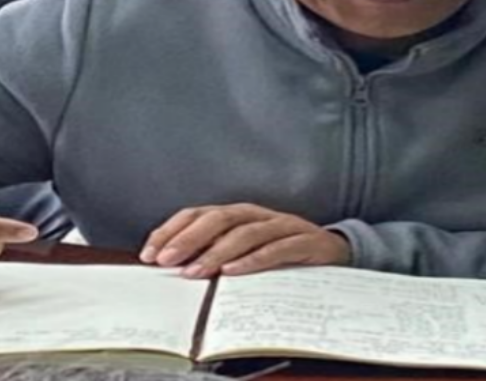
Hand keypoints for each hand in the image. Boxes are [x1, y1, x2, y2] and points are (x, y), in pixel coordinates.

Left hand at [139, 203, 350, 278]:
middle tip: (167, 260)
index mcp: (237, 214)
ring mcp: (281, 225)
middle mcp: (257, 214)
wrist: (335, 251)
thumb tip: (174, 267)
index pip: (198, 213)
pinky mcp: (303, 241)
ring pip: (244, 233)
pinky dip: (253, 260)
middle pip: (218, 218)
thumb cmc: (282, 252)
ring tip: (195, 271)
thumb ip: (215, 252)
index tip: (150, 253)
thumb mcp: (244, 250)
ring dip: (216, 252)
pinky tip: (233, 272)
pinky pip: (275, 249)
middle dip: (188, 239)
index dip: (172, 230)